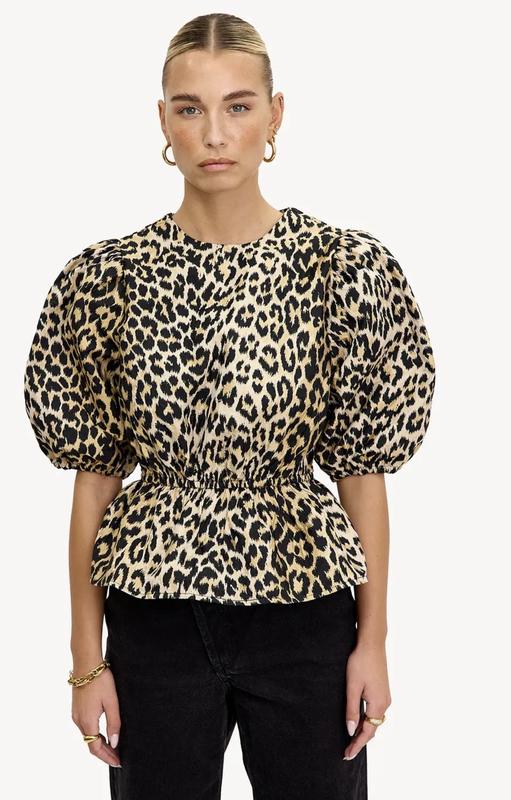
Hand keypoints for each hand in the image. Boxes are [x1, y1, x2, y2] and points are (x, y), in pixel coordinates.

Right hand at [71, 665, 121, 766]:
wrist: (86, 664)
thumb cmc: (100, 681)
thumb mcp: (112, 702)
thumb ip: (114, 723)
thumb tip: (114, 743)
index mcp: (87, 721)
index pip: (95, 748)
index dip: (107, 757)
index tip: (118, 762)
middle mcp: (78, 720)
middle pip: (90, 743)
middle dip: (104, 752)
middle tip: (118, 757)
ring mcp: (75, 714)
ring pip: (87, 735)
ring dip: (99, 743)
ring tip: (113, 747)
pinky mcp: (76, 708)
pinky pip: (85, 727)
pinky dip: (94, 734)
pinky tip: (103, 733)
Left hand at [343, 640, 390, 759]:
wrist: (372, 644)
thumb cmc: (361, 662)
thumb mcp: (352, 687)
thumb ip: (352, 710)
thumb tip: (351, 731)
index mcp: (378, 704)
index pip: (367, 732)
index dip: (357, 745)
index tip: (347, 755)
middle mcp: (385, 703)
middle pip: (373, 728)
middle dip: (360, 740)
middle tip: (347, 751)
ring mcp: (385, 697)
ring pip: (374, 720)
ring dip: (364, 730)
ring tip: (351, 739)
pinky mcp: (383, 691)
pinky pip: (375, 712)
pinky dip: (367, 720)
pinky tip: (359, 720)